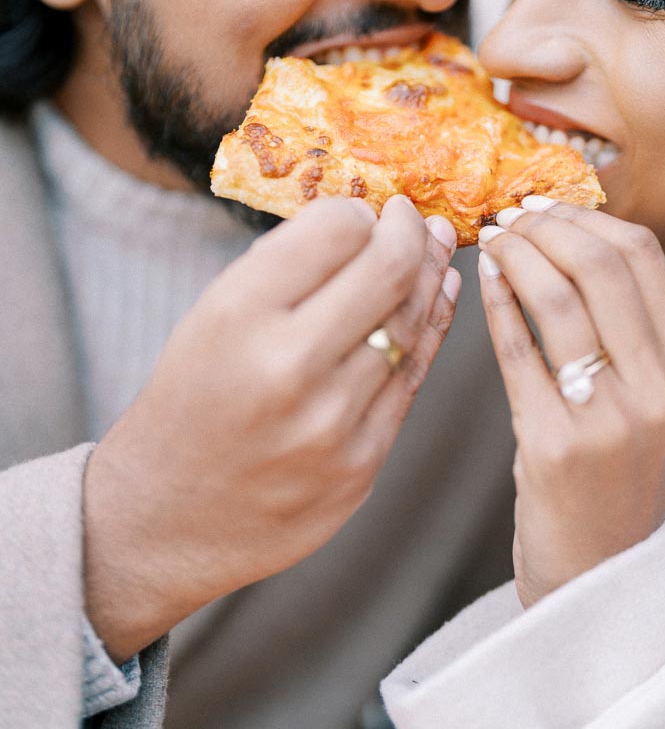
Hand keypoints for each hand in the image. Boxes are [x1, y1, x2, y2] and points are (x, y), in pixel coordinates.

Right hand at [84, 195, 458, 661]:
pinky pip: (413, 378)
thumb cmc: (192, 399)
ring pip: (411, 323)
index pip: (335, 228)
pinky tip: (436, 300)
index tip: (366, 210)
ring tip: (432, 249)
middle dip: (409, 231)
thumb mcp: (211, 316)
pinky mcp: (362, 464)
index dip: (359, 210)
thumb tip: (370, 219)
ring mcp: (332, 422)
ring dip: (428, 277)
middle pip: (389, 269)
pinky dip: (430, 331)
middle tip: (412, 216)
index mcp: (237, 316)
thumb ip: (286, 268)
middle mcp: (288, 367)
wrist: (165, 518)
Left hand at [477, 200, 664, 607]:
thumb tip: (568, 234)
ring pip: (557, 298)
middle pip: (600, 263)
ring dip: (514, 256)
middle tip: (507, 221)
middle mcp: (659, 388)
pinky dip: (495, 304)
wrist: (601, 577)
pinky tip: (481, 284)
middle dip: (544, 227)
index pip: (642, 255)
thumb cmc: (613, 477)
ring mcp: (610, 419)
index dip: (584, 218)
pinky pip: (517, 350)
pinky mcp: (556, 446)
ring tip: (489, 244)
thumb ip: (627, 328)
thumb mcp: (649, 401)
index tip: (543, 209)